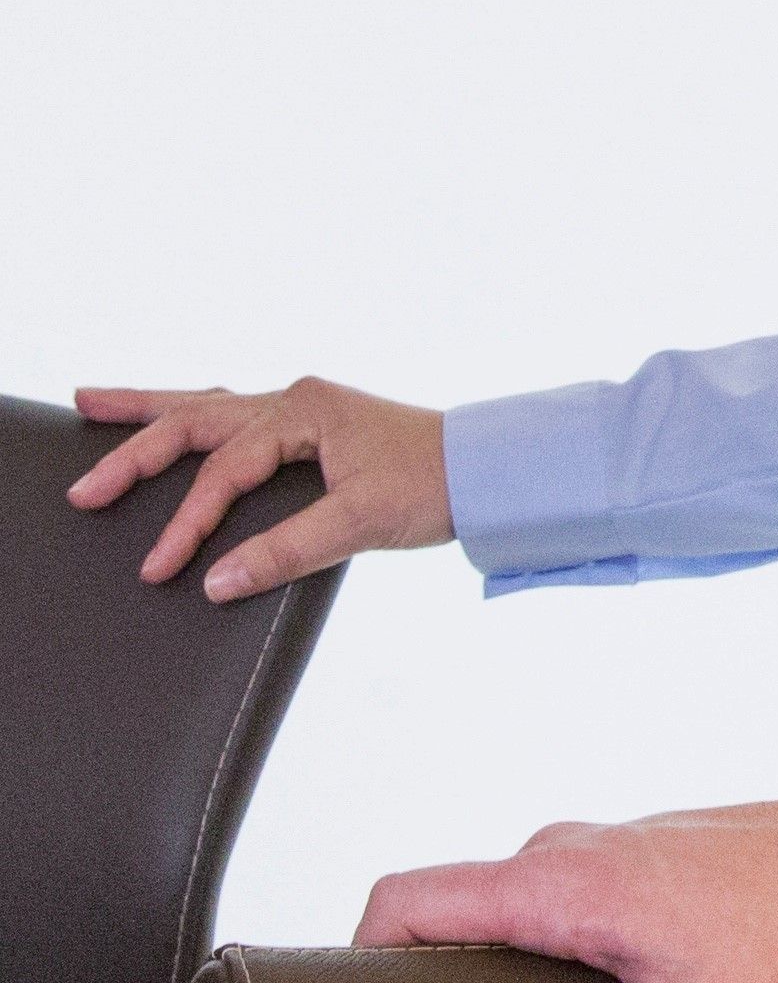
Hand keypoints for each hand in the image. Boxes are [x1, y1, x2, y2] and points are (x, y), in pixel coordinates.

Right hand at [68, 379, 451, 598]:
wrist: (488, 469)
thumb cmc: (435, 485)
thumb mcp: (361, 522)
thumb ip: (286, 551)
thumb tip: (214, 583)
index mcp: (306, 412)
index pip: (226, 472)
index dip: (189, 522)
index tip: (160, 568)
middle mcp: (298, 399)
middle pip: (196, 420)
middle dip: (134, 450)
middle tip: (84, 484)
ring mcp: (303, 408)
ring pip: (210, 406)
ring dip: (152, 409)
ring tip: (91, 403)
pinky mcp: (312, 424)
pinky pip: (235, 417)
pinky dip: (194, 418)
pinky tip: (172, 418)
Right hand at [360, 627, 777, 982]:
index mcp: (561, 882)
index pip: (408, 895)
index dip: (357, 953)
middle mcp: (572, 851)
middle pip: (448, 912)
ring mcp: (608, 850)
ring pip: (509, 910)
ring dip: (498, 970)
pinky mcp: (644, 863)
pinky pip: (561, 906)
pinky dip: (549, 954)